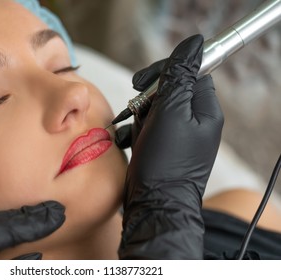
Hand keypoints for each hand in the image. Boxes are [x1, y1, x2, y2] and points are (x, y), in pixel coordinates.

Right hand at [118, 35, 223, 258]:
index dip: (165, 72)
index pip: (190, 73)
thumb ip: (179, 76)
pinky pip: (148, 126)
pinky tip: (130, 140)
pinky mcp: (162, 146)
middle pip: (171, 90)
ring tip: (136, 131)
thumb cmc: (164, 162)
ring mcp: (178, 135)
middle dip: (148, 97)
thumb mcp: (171, 112)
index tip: (141, 82)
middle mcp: (194, 122)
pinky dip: (137, 129)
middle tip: (137, 107)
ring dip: (140, 115)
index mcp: (205, 111)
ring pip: (156, 108)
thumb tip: (193, 43)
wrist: (154, 205)